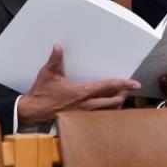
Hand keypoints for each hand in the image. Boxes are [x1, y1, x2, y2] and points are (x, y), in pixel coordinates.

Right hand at [17, 45, 140, 126]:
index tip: (135, 83)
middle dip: (123, 95)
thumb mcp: (47, 74)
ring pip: (108, 111)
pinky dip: (106, 111)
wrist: (32, 112)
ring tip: (120, 96)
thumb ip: (55, 60)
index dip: (123, 84)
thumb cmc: (41, 94)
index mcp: (81, 92)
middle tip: (128, 88)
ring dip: (116, 104)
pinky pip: (99, 116)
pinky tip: (107, 106)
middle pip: (114, 102)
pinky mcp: (80, 120)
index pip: (107, 87)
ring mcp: (84, 114)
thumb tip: (58, 47)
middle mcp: (86, 105)